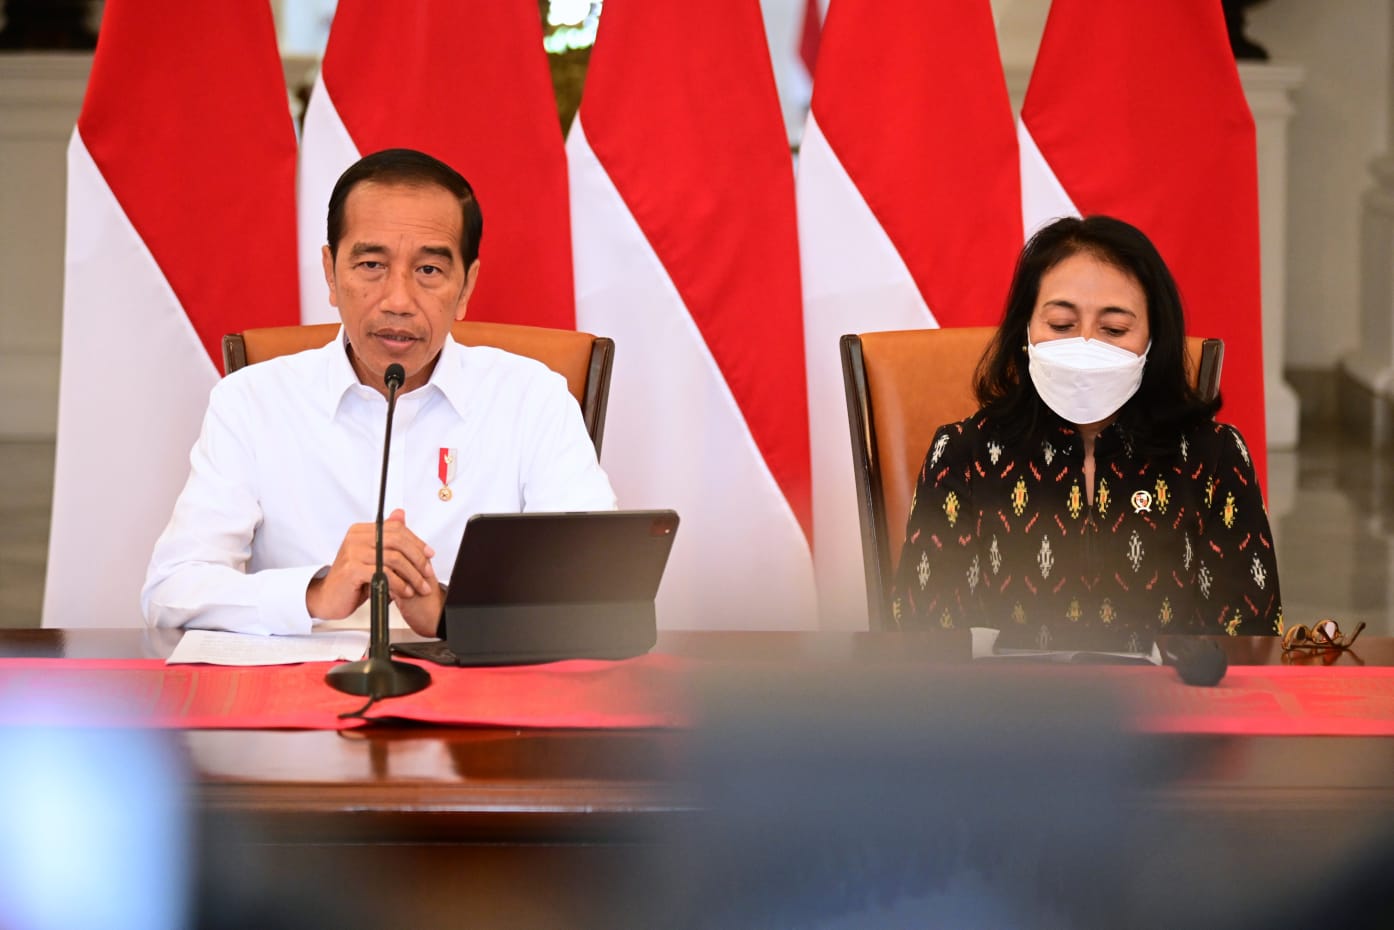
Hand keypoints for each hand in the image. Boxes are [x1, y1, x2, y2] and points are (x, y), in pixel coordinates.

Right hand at [306, 509, 439, 623]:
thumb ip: (387, 537)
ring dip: (412, 575)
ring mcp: (353, 552)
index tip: (429, 554)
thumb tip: (400, 514)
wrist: (328, 598)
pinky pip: (384, 573)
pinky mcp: (352, 569)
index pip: (396, 528)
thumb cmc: (351, 579)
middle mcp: (356, 538)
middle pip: (398, 541)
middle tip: (427, 573)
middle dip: (418, 559)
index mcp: (361, 531)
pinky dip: (399, 584)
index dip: (416, 541)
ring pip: (394, 558)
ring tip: (419, 586)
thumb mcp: (373, 556)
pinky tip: (405, 591)